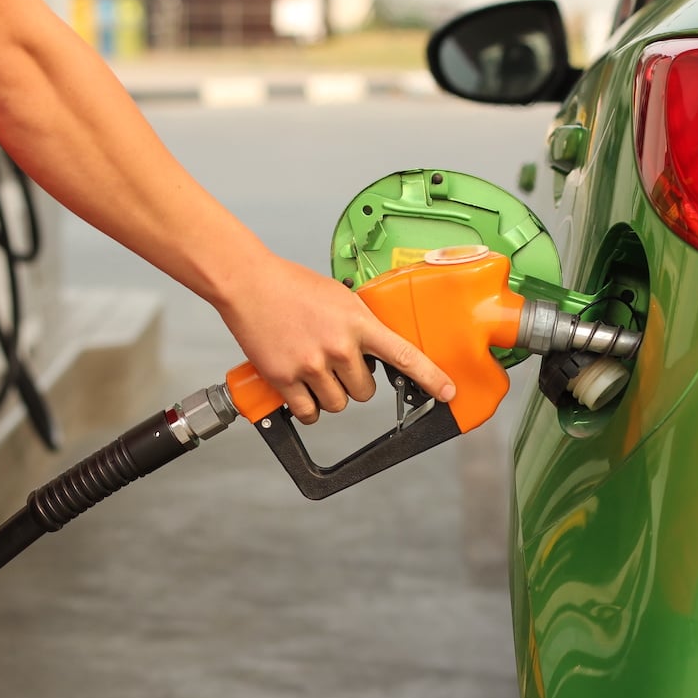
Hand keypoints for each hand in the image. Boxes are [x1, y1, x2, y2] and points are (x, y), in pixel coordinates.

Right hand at [215, 256, 455, 422]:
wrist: (249, 284)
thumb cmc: (292, 286)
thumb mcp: (340, 297)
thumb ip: (360, 324)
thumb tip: (375, 349)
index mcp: (358, 322)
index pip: (405, 356)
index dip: (431, 377)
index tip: (447, 392)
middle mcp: (339, 346)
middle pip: (365, 393)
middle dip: (354, 384)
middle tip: (337, 365)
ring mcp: (312, 365)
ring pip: (337, 404)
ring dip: (330, 395)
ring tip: (314, 372)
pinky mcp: (285, 379)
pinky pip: (309, 412)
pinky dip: (307, 408)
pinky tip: (301, 391)